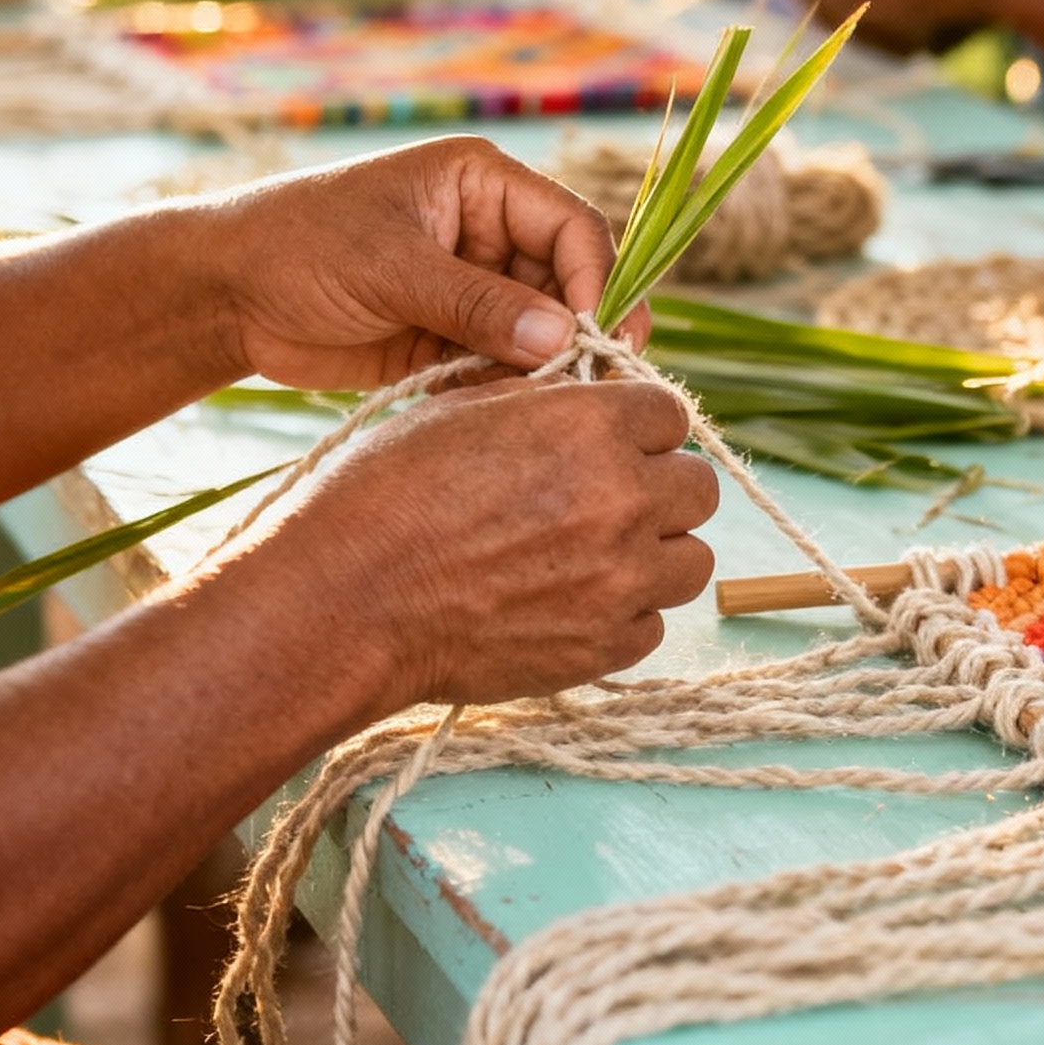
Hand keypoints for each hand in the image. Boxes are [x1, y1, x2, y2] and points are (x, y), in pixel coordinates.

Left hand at [202, 135, 648, 390]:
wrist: (224, 298)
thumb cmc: (298, 247)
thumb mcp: (390, 268)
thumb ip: (478, 304)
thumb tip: (564, 339)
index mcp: (482, 185)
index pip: (573, 228)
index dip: (596, 281)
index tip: (596, 338)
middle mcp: (489, 233)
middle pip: (568, 286)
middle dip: (577, 335)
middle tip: (587, 387)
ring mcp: (472, 289)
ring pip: (541, 334)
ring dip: (543, 371)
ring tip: (536, 407)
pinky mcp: (450, 339)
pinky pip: (502, 367)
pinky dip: (507, 392)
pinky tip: (500, 415)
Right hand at [279, 376, 718, 707]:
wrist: (345, 600)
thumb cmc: (384, 496)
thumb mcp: (459, 410)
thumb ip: (542, 403)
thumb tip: (584, 398)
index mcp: (591, 427)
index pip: (671, 415)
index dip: (639, 428)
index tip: (612, 443)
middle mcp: (623, 499)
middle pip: (698, 488)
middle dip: (659, 488)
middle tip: (606, 502)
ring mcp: (621, 580)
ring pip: (692, 562)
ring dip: (656, 556)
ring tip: (596, 558)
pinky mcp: (604, 646)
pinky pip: (653, 625)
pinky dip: (623, 616)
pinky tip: (570, 604)